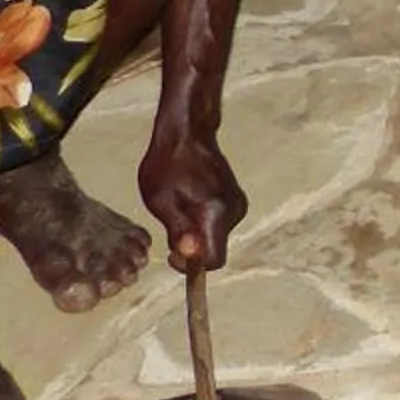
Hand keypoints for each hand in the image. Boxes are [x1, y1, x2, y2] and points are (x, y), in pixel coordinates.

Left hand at [140, 125, 246, 274]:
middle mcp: (234, 210)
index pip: (215, 260)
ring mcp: (238, 203)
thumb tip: (191, 257)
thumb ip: (179, 231)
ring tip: (176, 209)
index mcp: (215, 212)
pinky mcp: (236, 199)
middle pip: (215, 249)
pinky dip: (203, 223)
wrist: (187, 133)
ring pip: (216, 237)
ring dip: (196, 234)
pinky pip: (219, 224)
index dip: (191, 265)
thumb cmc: (168, 164)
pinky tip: (188, 202)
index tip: (172, 252)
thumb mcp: (161, 201)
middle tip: (168, 225)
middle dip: (192, 248)